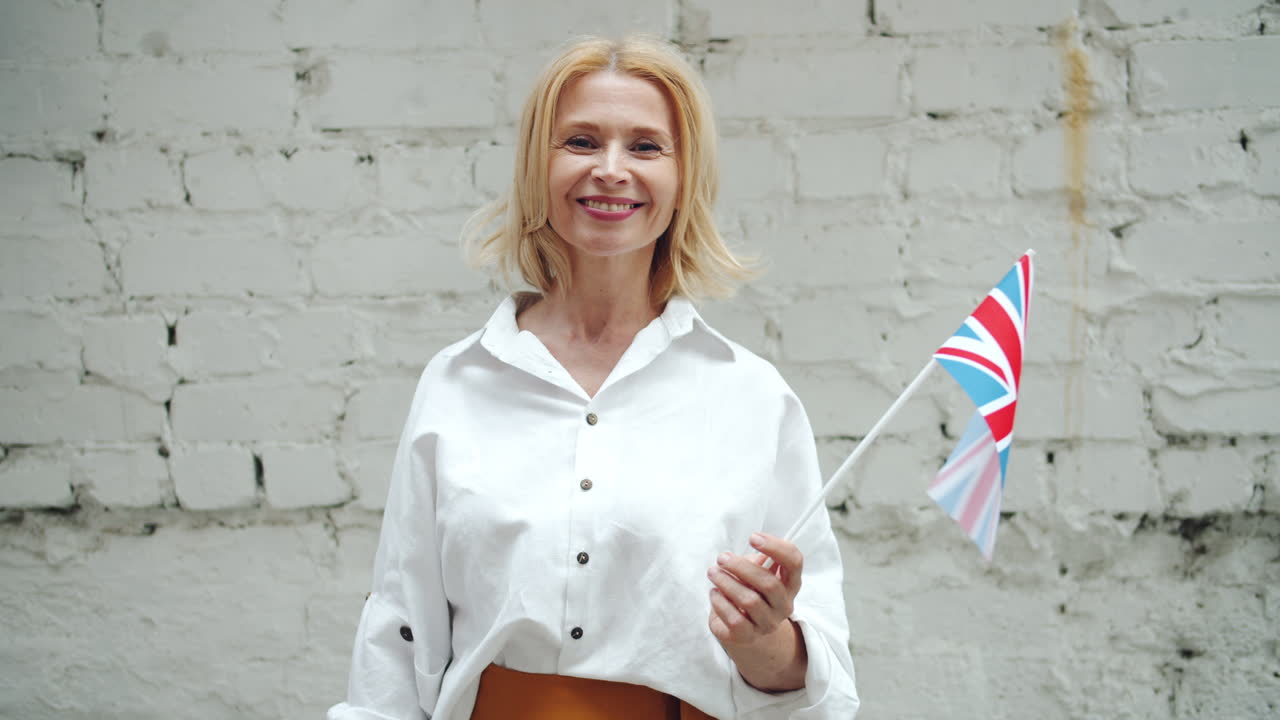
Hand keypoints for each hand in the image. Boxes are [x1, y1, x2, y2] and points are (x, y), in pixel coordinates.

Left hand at [706, 532, 807, 690]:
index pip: (794, 562)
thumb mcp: (755, 573)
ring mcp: (768, 623)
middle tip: (722, 558)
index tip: (753, 537)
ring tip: (713, 572)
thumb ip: (756, 562)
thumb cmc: (750, 591)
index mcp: (790, 584)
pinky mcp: (748, 636)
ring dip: (727, 583)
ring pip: (750, 601)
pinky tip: (714, 592)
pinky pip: (735, 619)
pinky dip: (721, 603)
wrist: (745, 629)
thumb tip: (752, 556)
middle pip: (769, 584)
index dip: (777, 547)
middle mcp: (784, 605)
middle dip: (742, 567)